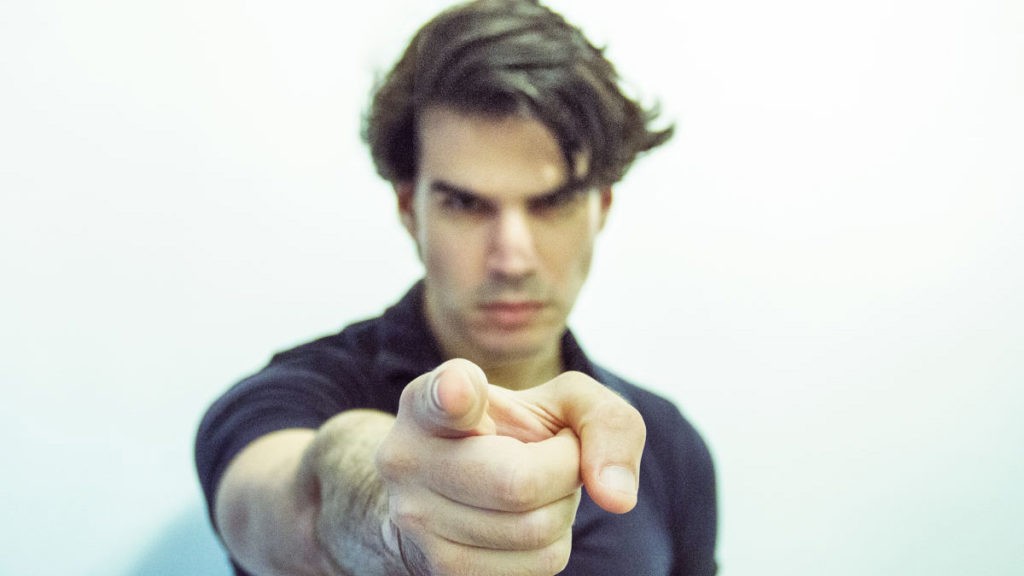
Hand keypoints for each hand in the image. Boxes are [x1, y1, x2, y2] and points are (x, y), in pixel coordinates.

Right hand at [375, 359, 646, 574]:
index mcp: (429, 404)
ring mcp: (416, 523)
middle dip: (565, 471)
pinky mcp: (440, 572)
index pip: (439, 397)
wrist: (457, 493)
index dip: (454, 393)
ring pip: (535, 531)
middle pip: (518, 482)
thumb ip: (604, 420)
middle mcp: (407, 460)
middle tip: (557, 455)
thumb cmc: (516, 436)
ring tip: (536, 487)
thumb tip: (617, 497)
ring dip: (562, 509)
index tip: (460, 389)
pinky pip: (535, 566)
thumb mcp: (560, 403)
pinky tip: (525, 520)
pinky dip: (551, 543)